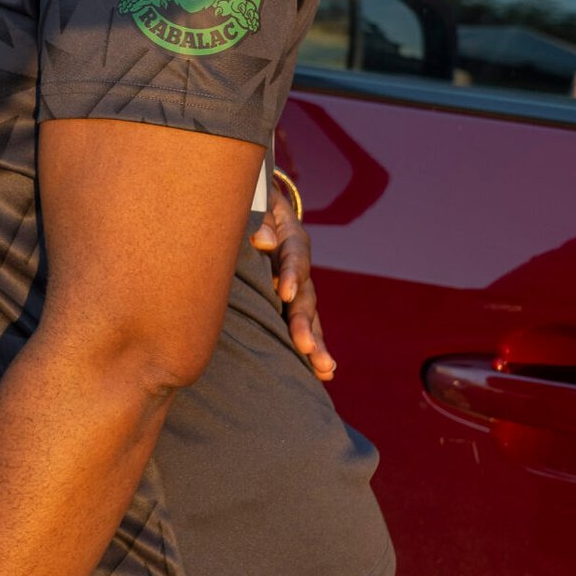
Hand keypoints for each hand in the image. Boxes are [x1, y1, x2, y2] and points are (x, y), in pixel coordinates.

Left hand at [251, 177, 334, 380]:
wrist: (257, 208)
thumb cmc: (251, 205)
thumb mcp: (256, 202)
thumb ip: (260, 217)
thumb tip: (262, 241)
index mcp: (290, 238)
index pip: (294, 255)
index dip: (291, 273)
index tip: (285, 292)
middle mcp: (299, 267)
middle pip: (305, 296)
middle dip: (305, 323)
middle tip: (307, 347)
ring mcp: (298, 287)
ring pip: (309, 317)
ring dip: (316, 343)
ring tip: (324, 369)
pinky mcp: (290, 303)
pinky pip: (304, 326)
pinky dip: (312, 348)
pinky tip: (321, 373)